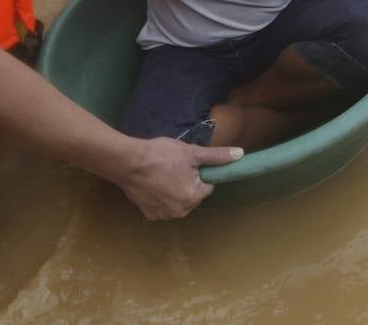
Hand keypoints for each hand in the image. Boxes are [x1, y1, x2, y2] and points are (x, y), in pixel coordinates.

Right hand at [117, 137, 243, 220]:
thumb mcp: (190, 152)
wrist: (127, 162)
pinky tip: (152, 184)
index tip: (187, 163)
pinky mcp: (150, 215)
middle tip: (173, 166)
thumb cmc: (160, 155)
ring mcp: (164, 216)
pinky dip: (160, 197)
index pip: (207, 185)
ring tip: (161, 173)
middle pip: (193, 195)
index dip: (199, 172)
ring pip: (178, 201)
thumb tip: (240, 155)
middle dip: (186, 182)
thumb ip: (216, 156)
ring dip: (173, 190)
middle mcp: (181, 211)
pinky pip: (162, 206)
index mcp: (194, 196)